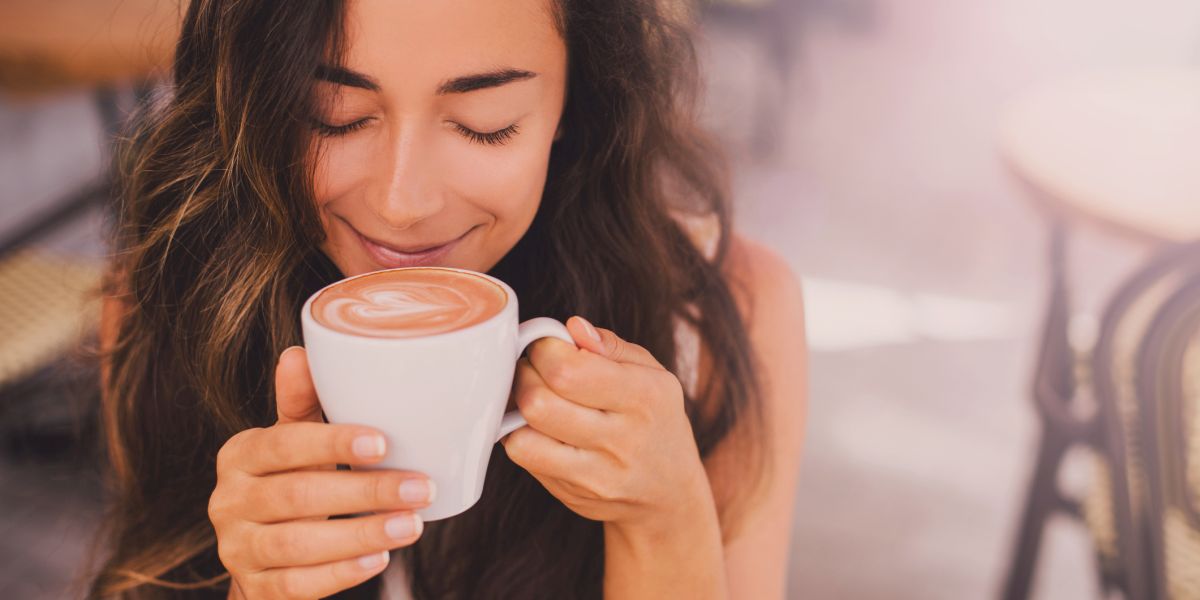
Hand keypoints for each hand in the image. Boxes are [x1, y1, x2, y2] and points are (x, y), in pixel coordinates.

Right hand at [209, 347, 435, 598]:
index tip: (384, 443)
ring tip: (412, 524)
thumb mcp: (294, 443)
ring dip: (362, 534)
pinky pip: (297, 585)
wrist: (263, 560)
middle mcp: (228, 501)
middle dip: (365, 492)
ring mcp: (236, 549)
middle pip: (298, 496)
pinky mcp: (253, 587)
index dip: (333, 443)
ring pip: (299, 543)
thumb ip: (302, 404)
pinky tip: (379, 559)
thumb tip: (300, 352)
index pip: (284, 444)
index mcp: (240, 455)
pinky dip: (341, 573)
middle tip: (420, 488)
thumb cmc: (291, 483)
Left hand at [501, 317, 711, 535]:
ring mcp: (596, 474)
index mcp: (645, 397)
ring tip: (535, 396)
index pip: (568, 370)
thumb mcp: (652, 374)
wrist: (670, 494)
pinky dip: (520, 435)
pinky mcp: (572, 494)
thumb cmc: (656, 421)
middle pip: (538, 401)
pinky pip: (525, 458)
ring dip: (517, 408)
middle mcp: (622, 438)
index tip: (548, 346)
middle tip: (535, 369)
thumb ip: (611, 346)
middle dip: (525, 374)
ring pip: (523, 435)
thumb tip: (572, 327)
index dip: (544, 349)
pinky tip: (537, 426)